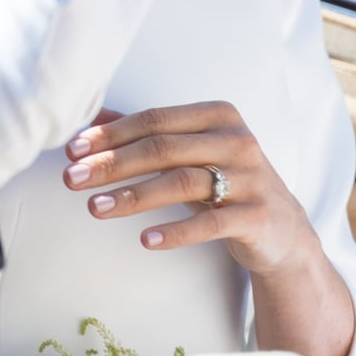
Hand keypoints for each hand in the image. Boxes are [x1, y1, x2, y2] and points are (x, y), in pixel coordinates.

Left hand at [63, 102, 317, 274]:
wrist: (282, 231)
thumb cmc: (226, 183)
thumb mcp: (191, 153)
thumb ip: (149, 134)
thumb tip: (94, 118)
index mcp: (218, 115)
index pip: (154, 120)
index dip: (110, 134)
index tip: (73, 150)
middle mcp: (237, 140)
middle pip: (162, 149)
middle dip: (112, 164)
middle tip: (72, 179)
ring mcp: (251, 178)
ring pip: (182, 182)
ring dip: (133, 196)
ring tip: (95, 209)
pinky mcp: (257, 216)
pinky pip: (210, 223)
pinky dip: (174, 231)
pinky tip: (144, 240)